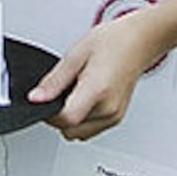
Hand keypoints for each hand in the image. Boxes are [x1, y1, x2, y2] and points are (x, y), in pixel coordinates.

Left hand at [28, 11, 163, 140]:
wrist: (140, 41)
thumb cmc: (114, 41)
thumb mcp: (76, 53)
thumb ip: (55, 80)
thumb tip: (36, 98)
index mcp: (98, 89)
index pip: (65, 119)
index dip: (49, 113)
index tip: (45, 100)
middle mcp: (108, 108)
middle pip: (70, 130)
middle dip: (58, 116)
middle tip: (61, 91)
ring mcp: (114, 116)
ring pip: (79, 134)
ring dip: (71, 120)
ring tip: (76, 92)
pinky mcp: (116, 118)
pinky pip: (90, 129)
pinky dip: (82, 120)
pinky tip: (85, 98)